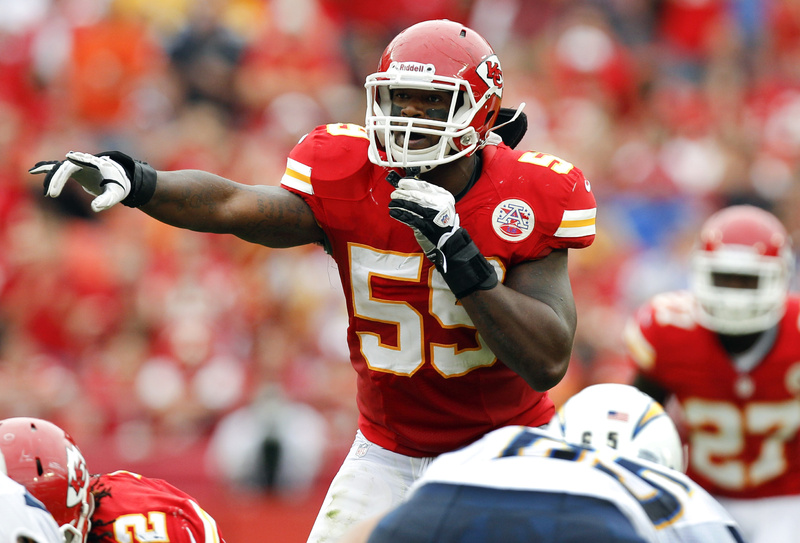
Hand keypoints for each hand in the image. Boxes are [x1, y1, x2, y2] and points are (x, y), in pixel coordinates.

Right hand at [30, 151, 156, 211]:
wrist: (118, 181)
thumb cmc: (117, 187)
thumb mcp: (115, 195)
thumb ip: (106, 201)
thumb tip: (94, 208)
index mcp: (95, 163)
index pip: (81, 161)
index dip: (74, 161)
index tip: (68, 158)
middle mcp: (83, 162)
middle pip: (66, 167)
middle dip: (57, 179)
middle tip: (51, 195)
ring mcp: (77, 165)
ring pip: (59, 167)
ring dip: (49, 176)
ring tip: (37, 181)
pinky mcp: (73, 170)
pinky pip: (57, 169)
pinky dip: (46, 170)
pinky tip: (33, 171)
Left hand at [388, 178, 459, 267]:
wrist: (450, 238)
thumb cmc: (443, 220)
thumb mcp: (443, 205)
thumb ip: (431, 197)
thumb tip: (412, 190)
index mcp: (443, 197)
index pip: (425, 186)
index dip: (411, 184)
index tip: (402, 183)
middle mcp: (438, 204)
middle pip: (417, 196)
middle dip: (403, 194)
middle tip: (394, 194)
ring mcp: (431, 215)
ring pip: (412, 206)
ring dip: (399, 204)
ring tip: (392, 203)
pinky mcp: (425, 226)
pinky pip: (410, 219)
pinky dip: (400, 215)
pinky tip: (394, 212)